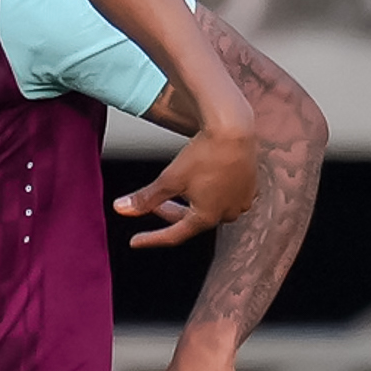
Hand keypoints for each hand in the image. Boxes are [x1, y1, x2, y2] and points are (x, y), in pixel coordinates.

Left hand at [113, 124, 257, 247]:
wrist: (234, 129)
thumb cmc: (205, 154)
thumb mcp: (170, 179)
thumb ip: (146, 198)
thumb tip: (120, 209)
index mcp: (207, 217)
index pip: (174, 235)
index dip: (152, 238)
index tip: (135, 241)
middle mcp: (227, 213)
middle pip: (192, 220)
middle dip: (171, 213)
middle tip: (156, 204)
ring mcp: (241, 200)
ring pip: (210, 208)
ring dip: (192, 203)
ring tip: (181, 190)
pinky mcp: (249, 185)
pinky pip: (227, 196)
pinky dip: (212, 193)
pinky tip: (206, 181)